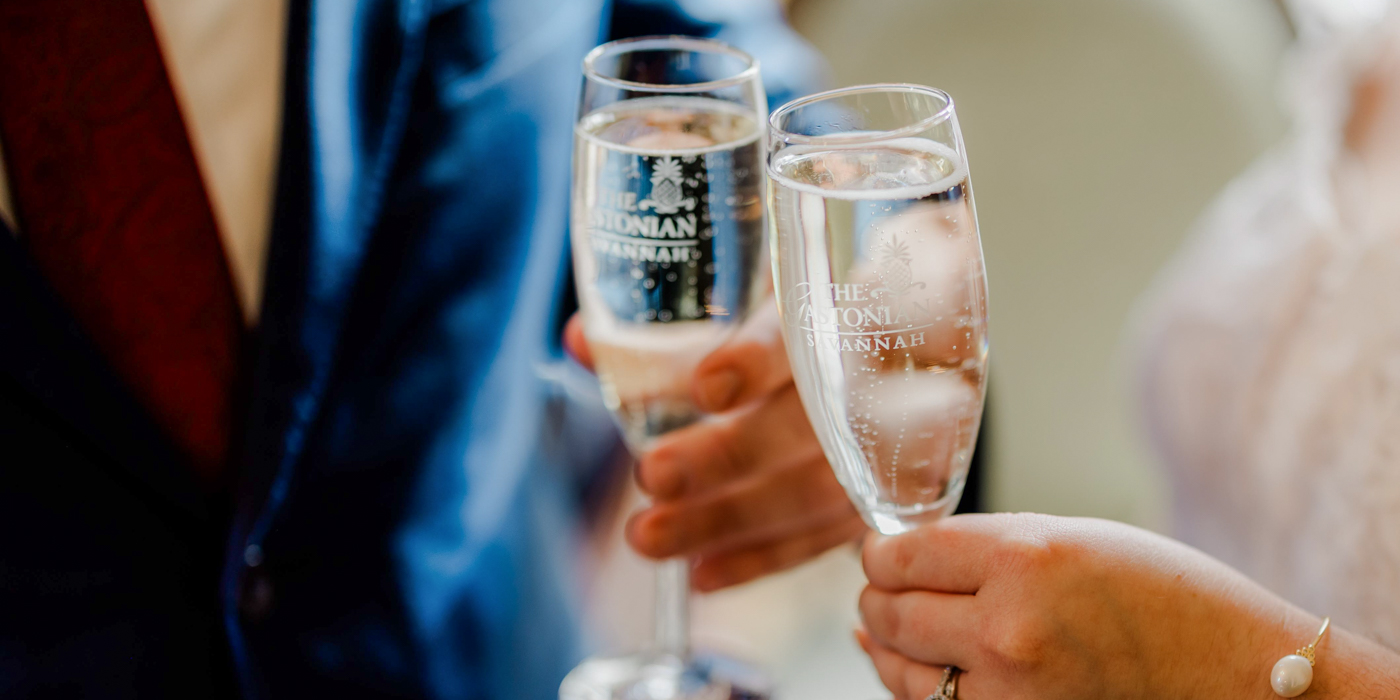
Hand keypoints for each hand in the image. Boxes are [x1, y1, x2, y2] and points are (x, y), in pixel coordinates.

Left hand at [564, 307, 865, 590]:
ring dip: (729, 521)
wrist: (900, 343)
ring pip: (816, 491)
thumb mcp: (748, 300)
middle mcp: (872, 377)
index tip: (707, 388)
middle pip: (808, 424)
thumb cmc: (806, 318)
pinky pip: (824, 536)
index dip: (758, 359)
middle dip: (727, 457)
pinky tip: (701, 573)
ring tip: (649, 536)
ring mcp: (886, 445)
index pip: (807, 329)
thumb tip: (581, 342)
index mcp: (839, 305)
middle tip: (651, 475)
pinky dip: (761, 559)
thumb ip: (668, 327)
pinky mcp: (882, 496)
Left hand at [857, 513, 1399, 699]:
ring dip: (892, 643)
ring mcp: (1010, 694)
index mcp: (1023, 559)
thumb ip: (984, 545)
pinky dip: (921, 684)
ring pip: (901, 668)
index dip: (880, 551)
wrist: (1238, 676)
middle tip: (885, 584)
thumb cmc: (1165, 598)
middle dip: (880, 595)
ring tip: (905, 624)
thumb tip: (900, 557)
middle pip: (891, 610)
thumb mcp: (1072, 538)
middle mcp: (1008, 629)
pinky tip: (926, 665)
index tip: (881, 550)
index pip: (902, 554)